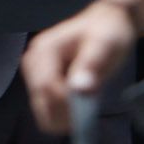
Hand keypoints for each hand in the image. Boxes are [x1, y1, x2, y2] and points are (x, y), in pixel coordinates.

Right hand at [22, 0, 138, 135]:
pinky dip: (63, 115)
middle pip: (40, 99)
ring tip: (86, 114)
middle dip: (63, 113)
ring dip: (63, 116)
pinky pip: (49, 108)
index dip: (63, 104)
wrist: (108, 24)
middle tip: (88, 119)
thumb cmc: (109, 31)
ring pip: (42, 108)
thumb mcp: (106, 45)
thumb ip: (91, 65)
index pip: (46, 85)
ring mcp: (36, 74)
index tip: (83, 116)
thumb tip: (80, 90)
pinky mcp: (43, 83)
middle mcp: (34, 62)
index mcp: (44, 50)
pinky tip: (81, 112)